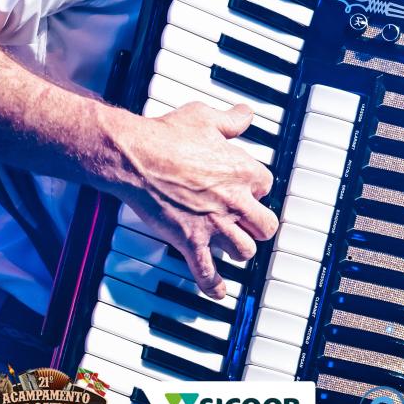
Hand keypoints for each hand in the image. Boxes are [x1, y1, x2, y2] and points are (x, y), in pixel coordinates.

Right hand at [116, 100, 277, 298]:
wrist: (137, 157)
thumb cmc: (168, 135)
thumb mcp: (205, 117)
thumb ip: (230, 119)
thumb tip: (244, 113)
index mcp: (242, 170)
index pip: (266, 185)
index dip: (256, 187)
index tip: (247, 187)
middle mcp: (235, 200)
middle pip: (265, 225)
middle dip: (258, 224)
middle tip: (250, 223)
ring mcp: (214, 224)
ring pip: (245, 251)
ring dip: (240, 250)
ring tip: (235, 247)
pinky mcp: (191, 242)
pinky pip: (208, 273)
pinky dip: (214, 286)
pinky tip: (218, 290)